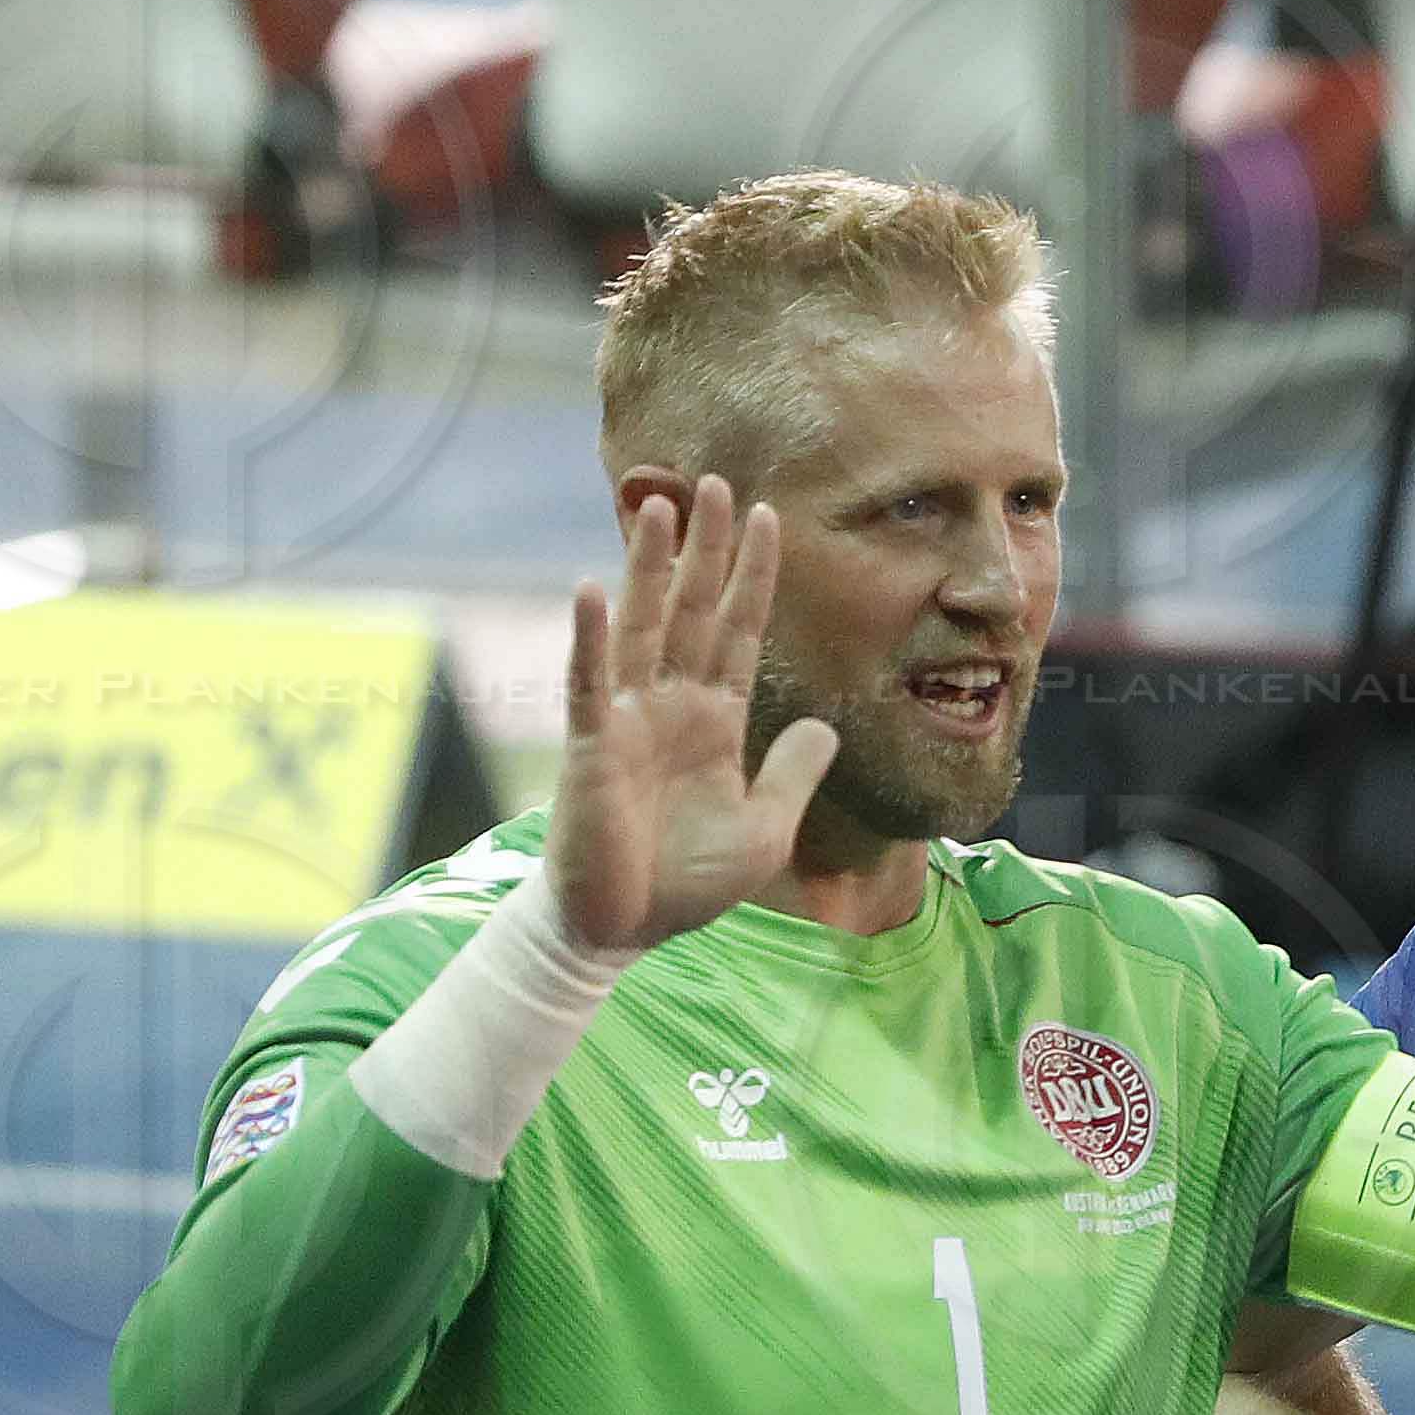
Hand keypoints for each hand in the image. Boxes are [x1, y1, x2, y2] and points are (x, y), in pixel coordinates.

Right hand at [544, 477, 839, 958]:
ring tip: (660, 508)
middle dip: (704, 548)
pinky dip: (590, 638)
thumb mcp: (765, 829)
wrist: (622, 932)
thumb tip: (825, 726)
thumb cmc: (685, 884)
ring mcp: (627, 719)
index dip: (751, 576)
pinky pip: (589, 682)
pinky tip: (590, 590)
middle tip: (716, 483)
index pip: (737, 631)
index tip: (767, 516)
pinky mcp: (592, 746)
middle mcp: (669, 706)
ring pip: (642, 627)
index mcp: (713, 720)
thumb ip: (793, 774)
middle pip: (690, 609)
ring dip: (649, 569)